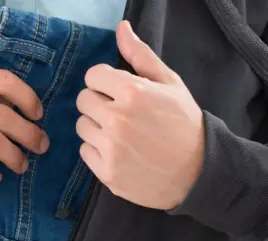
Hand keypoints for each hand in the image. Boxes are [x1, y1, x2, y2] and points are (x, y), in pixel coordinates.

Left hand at [76, 21, 203, 209]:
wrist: (198, 171)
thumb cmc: (184, 123)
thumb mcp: (169, 83)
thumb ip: (140, 55)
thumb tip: (121, 29)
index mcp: (133, 92)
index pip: (92, 76)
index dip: (104, 82)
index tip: (117, 91)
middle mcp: (117, 119)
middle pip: (82, 100)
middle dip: (98, 102)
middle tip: (119, 113)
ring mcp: (110, 148)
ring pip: (81, 125)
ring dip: (96, 127)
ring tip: (120, 133)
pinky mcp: (106, 172)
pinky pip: (84, 151)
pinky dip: (97, 151)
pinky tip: (119, 152)